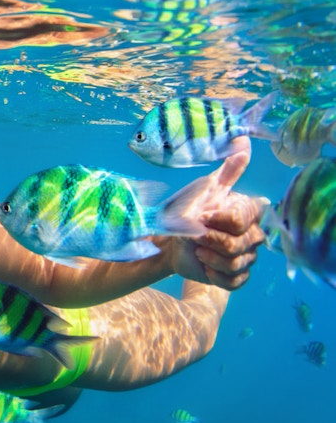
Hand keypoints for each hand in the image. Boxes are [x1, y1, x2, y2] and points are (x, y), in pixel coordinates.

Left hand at [160, 137, 268, 289]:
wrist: (168, 240)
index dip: (220, 220)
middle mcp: (253, 235)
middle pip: (241, 243)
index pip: (244, 219)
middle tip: (194, 235)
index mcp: (248, 212)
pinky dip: (215, 274)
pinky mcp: (236, 277)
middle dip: (211, 240)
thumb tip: (244, 140)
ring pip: (238, 263)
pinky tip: (203, 264)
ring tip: (196, 248)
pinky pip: (234, 282)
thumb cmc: (185, 210)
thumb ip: (228, 170)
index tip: (202, 215)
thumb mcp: (204, 188)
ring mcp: (247, 257)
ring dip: (210, 256)